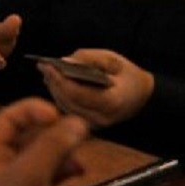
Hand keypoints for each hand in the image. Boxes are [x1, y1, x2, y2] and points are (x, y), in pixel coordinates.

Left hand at [0, 98, 87, 185]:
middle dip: (56, 138)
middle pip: (33, 141)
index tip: (58, 114)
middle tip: (80, 139)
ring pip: (51, 168)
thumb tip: (78, 121)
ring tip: (80, 170)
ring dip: (67, 164)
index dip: (31, 111)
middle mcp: (7, 175)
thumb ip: (52, 145)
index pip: (9, 120)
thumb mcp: (28, 176)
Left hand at [38, 49, 153, 129]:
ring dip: (54, 89)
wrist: (141, 97)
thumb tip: (64, 61)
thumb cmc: (127, 76)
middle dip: (53, 82)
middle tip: (42, 65)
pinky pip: (68, 110)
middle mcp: (101, 118)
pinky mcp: (89, 127)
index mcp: (112, 102)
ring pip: (65, 107)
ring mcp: (95, 125)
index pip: (78, 93)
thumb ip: (89, 58)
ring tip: (47, 71)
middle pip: (67, 101)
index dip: (60, 79)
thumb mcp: (113, 60)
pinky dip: (59, 95)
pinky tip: (55, 82)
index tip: (47, 64)